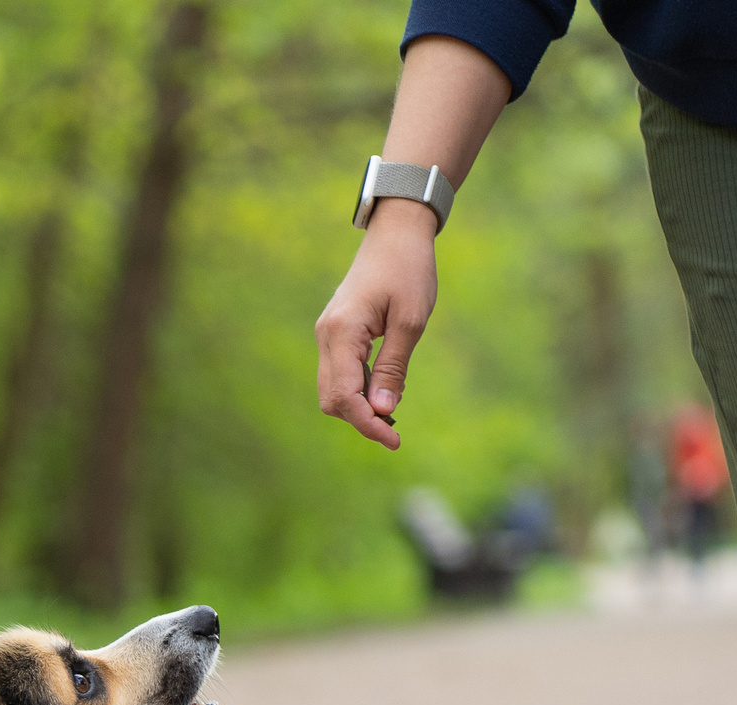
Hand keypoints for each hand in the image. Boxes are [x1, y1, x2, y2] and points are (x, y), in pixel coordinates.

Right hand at [314, 200, 438, 449]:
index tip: (394, 440)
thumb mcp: (410, 321)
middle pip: (331, 399)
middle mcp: (326, 336)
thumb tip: (382, 411)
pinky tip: (382, 391)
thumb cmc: (408, 270)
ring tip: (392, 413)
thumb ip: (393, 367)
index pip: (344, 396)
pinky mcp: (335, 333)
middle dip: (360, 420)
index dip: (367, 423)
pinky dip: (358, 390)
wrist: (396, 233)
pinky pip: (339, 373)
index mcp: (342, 333)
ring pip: (332, 389)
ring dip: (359, 407)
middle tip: (395, 431)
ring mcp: (327, 335)